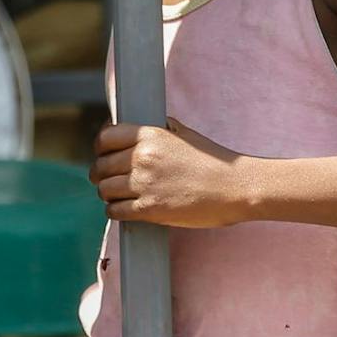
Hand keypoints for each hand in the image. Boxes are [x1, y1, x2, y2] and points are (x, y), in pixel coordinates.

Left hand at [89, 119, 251, 227]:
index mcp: (150, 135)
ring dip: (107, 194)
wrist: (236, 188)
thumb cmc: (215, 161)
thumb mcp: (186, 135)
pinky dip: (114, 211)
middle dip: (101, 174)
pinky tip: (122, 210)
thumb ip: (162, 129)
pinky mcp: (150, 209)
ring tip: (115, 196)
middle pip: (101, 166)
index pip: (105, 138)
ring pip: (104, 190)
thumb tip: (147, 125)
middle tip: (106, 179)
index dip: (100, 148)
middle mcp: (142, 158)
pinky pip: (115, 211)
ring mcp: (144, 184)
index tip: (102, 154)